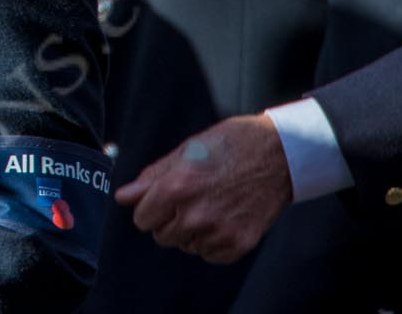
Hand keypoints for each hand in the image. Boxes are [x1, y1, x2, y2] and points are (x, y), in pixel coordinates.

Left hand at [116, 113, 292, 263]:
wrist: (278, 154)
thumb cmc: (230, 145)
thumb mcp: (185, 152)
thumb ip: (152, 178)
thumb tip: (124, 197)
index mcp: (177, 187)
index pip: (142, 219)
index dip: (149, 207)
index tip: (160, 199)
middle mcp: (196, 214)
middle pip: (162, 236)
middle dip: (168, 220)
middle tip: (189, 199)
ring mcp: (219, 232)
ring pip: (186, 245)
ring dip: (191, 231)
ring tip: (210, 204)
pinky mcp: (238, 244)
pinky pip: (209, 255)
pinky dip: (212, 241)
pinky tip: (222, 218)